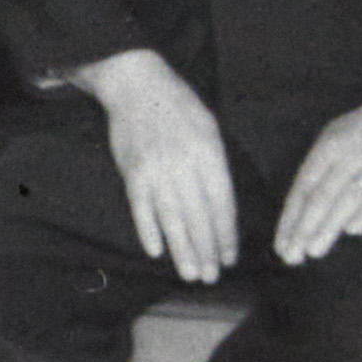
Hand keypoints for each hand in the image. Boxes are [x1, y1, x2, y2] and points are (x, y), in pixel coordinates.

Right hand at [79, 49, 239, 283]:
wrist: (137, 84)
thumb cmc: (179, 106)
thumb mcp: (210, 129)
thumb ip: (215, 167)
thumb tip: (220, 208)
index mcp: (209, 154)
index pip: (222, 204)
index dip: (226, 234)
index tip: (229, 258)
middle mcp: (184, 165)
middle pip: (198, 217)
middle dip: (207, 250)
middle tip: (212, 277)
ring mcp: (155, 169)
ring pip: (171, 218)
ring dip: (182, 249)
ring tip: (190, 273)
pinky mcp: (131, 171)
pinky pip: (141, 207)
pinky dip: (148, 230)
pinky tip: (156, 250)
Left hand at [272, 98, 361, 266]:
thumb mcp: (333, 140)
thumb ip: (320, 172)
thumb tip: (302, 210)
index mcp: (326, 149)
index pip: (302, 189)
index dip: (290, 218)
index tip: (281, 243)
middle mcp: (346, 158)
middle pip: (320, 198)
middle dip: (303, 229)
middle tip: (292, 256)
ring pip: (346, 201)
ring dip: (329, 228)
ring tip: (314, 251)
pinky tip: (352, 231)